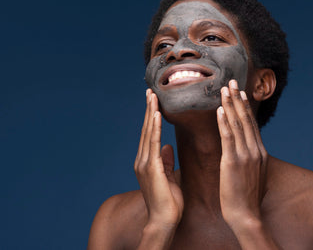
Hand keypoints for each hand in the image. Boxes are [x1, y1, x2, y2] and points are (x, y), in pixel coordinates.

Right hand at [134, 89, 183, 228]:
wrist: (164, 221)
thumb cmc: (169, 203)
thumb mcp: (169, 177)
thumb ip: (166, 161)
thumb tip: (166, 147)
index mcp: (147, 162)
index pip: (149, 134)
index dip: (151, 117)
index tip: (154, 101)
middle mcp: (142, 160)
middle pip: (145, 129)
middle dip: (148, 109)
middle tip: (150, 91)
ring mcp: (144, 164)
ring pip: (147, 132)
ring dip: (150, 113)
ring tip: (153, 96)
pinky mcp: (150, 168)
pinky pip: (152, 143)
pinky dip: (154, 127)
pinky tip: (156, 114)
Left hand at [217, 80, 267, 227]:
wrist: (246, 216)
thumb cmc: (245, 198)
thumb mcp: (251, 174)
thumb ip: (249, 159)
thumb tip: (244, 150)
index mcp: (259, 152)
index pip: (251, 124)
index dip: (245, 106)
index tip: (239, 91)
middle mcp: (255, 150)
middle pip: (246, 119)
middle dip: (238, 99)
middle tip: (233, 81)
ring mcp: (246, 155)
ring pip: (237, 124)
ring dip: (230, 104)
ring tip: (225, 88)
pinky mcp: (233, 162)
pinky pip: (228, 138)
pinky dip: (224, 122)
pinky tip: (219, 110)